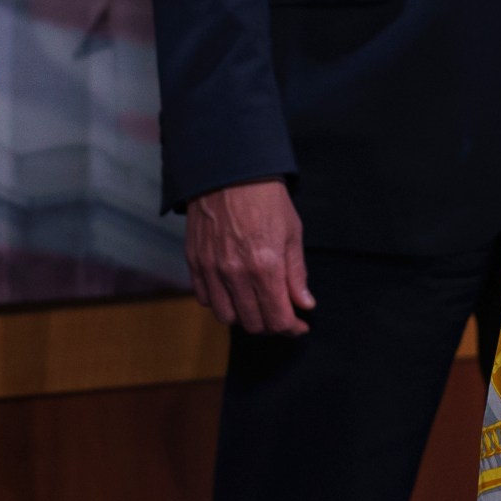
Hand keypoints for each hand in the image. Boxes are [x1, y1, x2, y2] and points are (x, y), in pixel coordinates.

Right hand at [186, 179, 316, 335]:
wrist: (230, 172)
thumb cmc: (267, 199)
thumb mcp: (293, 233)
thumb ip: (297, 274)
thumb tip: (305, 305)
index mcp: (266, 266)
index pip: (278, 318)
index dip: (291, 328)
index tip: (299, 326)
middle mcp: (236, 273)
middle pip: (253, 323)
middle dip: (271, 324)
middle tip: (281, 314)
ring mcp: (212, 269)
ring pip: (227, 316)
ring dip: (245, 317)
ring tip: (257, 305)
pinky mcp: (195, 262)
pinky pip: (206, 298)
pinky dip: (221, 303)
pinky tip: (234, 292)